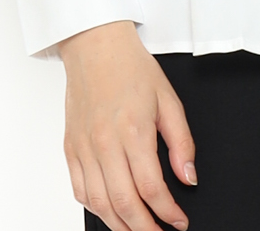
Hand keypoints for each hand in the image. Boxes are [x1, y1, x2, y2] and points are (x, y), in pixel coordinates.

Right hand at [57, 20, 196, 230]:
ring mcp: (84, 147)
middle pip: (124, 204)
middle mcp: (105, 143)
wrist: (96, 46)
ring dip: (120, 226)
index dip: (168, 212)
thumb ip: (181, 142)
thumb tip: (189, 177)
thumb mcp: (169, 99)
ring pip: (100, 204)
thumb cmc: (132, 69)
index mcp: (133, 130)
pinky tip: (111, 211)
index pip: (151, 188)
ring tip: (138, 229)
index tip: (179, 221)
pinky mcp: (70, 148)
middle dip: (145, 229)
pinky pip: (80, 191)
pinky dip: (97, 208)